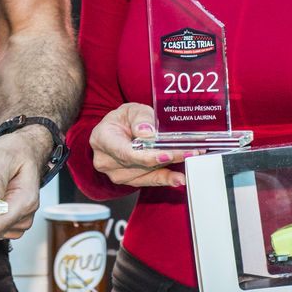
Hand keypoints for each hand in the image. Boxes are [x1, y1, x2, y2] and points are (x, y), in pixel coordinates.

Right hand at [88, 103, 202, 187]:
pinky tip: (179, 178)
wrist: (117, 132)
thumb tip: (147, 132)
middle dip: (167, 158)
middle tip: (189, 152)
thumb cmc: (123, 120)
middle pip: (139, 163)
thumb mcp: (131, 110)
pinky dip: (166, 178)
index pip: (124, 152)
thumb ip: (140, 119)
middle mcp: (106, 161)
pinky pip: (149, 181)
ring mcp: (116, 174)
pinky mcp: (128, 181)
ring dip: (170, 166)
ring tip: (189, 157)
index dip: (146, 156)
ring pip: (147, 173)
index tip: (167, 155)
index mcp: (102, 139)